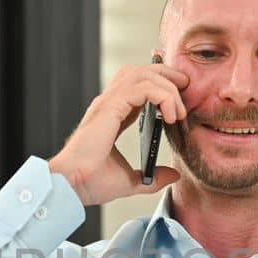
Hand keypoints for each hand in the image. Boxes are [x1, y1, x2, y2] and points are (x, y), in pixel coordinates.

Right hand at [47, 62, 187, 205]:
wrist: (72, 185)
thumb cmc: (90, 182)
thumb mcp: (131, 181)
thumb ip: (152, 177)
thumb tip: (173, 175)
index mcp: (112, 115)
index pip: (137, 86)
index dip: (160, 85)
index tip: (178, 101)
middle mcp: (109, 104)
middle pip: (141, 71)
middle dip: (167, 75)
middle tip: (186, 89)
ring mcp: (108, 103)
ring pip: (144, 74)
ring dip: (167, 86)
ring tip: (178, 108)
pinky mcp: (110, 107)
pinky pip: (143, 88)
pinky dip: (162, 96)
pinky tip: (169, 116)